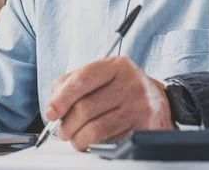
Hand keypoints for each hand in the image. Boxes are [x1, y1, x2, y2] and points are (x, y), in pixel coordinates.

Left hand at [46, 56, 174, 150]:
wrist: (158, 100)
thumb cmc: (122, 87)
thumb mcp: (101, 75)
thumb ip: (73, 83)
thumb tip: (53, 105)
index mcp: (117, 65)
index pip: (82, 80)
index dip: (61, 99)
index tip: (50, 112)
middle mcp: (131, 83)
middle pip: (86, 107)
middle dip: (67, 124)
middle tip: (61, 131)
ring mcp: (139, 105)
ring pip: (96, 128)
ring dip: (77, 137)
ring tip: (73, 138)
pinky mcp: (144, 126)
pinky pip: (109, 139)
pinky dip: (92, 143)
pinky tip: (89, 141)